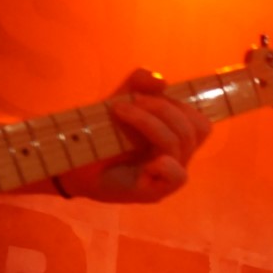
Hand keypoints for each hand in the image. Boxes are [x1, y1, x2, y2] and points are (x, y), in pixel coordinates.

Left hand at [58, 69, 211, 203]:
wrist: (73, 164)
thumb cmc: (101, 136)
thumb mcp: (121, 100)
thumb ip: (139, 84)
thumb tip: (161, 81)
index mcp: (176, 138)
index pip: (200, 122)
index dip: (179, 104)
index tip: (144, 94)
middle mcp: (178, 157)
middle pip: (194, 129)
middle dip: (162, 108)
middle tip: (128, 102)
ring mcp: (168, 176)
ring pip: (179, 144)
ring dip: (149, 122)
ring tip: (120, 111)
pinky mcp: (155, 192)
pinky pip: (177, 176)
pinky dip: (166, 164)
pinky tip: (147, 159)